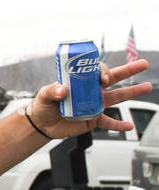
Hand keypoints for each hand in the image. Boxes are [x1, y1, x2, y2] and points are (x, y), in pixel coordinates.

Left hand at [29, 58, 151, 137]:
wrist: (42, 124)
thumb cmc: (43, 105)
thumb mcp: (44, 95)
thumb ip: (52, 91)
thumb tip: (62, 90)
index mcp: (81, 81)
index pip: (97, 71)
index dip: (104, 72)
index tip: (105, 78)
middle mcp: (91, 91)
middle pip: (114, 78)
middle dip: (129, 70)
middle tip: (143, 64)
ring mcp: (95, 104)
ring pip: (117, 97)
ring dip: (132, 92)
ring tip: (147, 86)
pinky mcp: (94, 120)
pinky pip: (109, 122)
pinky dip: (119, 125)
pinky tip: (130, 126)